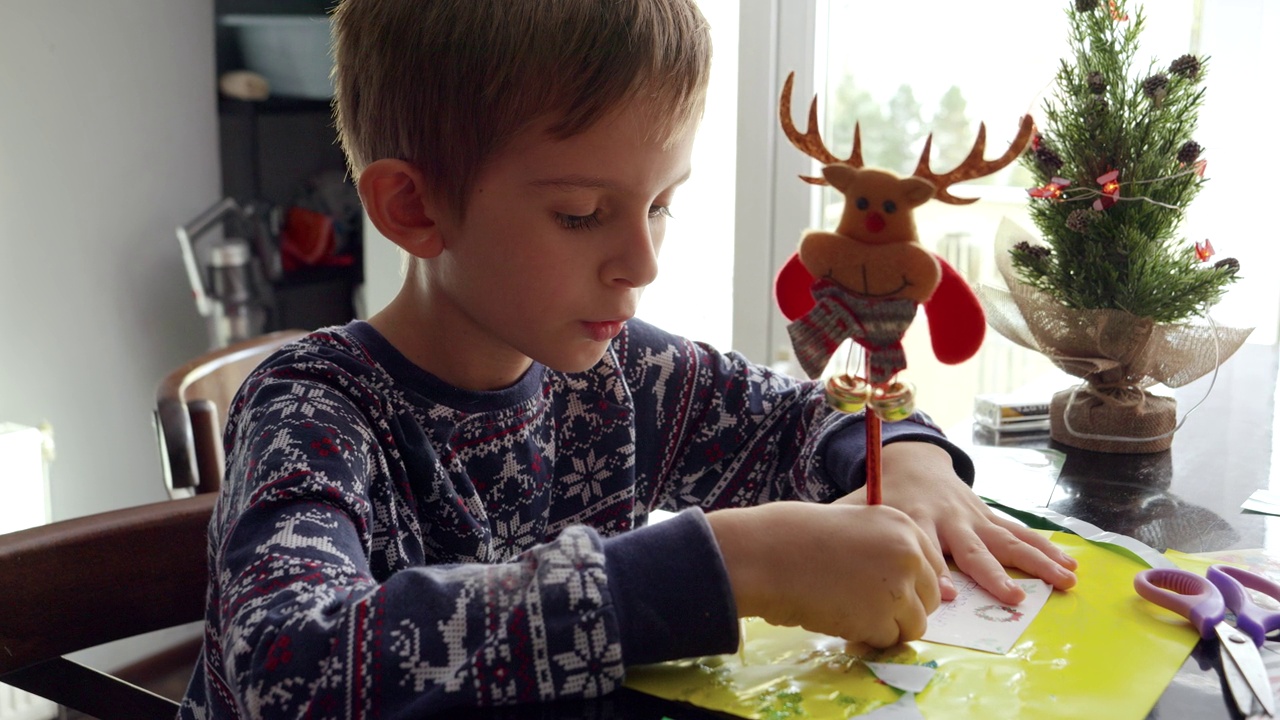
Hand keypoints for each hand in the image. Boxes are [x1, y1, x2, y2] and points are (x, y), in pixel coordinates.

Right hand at [706, 501, 945, 646]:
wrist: (767, 555)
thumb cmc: (797, 538)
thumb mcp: (853, 529)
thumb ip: (886, 552)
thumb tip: (918, 592)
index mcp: (903, 526)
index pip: (932, 567)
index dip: (911, 584)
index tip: (888, 590)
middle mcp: (908, 555)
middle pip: (930, 598)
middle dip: (903, 608)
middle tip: (865, 605)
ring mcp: (898, 588)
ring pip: (915, 625)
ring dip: (886, 626)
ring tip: (849, 611)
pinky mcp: (881, 620)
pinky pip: (887, 640)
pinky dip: (866, 637)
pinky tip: (838, 617)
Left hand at [862, 442, 1077, 604]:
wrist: (911, 461)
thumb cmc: (883, 494)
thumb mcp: (862, 507)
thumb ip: (847, 528)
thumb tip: (821, 549)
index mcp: (914, 516)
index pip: (924, 544)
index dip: (933, 567)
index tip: (946, 595)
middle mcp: (949, 517)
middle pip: (972, 547)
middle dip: (991, 573)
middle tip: (1011, 598)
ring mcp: (974, 517)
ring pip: (1007, 540)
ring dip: (1037, 561)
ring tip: (1066, 580)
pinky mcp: (989, 517)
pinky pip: (1019, 534)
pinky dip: (1045, 549)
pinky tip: (1070, 565)